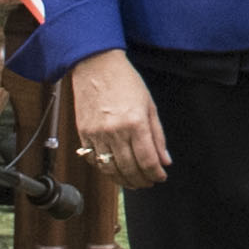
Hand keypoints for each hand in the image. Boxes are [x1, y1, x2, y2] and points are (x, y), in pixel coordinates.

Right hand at [69, 47, 167, 190]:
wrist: (96, 65)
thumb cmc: (125, 81)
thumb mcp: (149, 105)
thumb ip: (158, 135)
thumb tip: (164, 160)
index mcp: (135, 123)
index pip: (147, 160)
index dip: (156, 174)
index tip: (160, 177)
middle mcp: (115, 131)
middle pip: (129, 168)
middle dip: (142, 180)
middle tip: (148, 182)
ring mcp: (97, 134)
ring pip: (110, 169)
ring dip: (124, 180)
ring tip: (133, 181)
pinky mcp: (83, 134)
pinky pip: (94, 160)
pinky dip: (105, 170)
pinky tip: (114, 170)